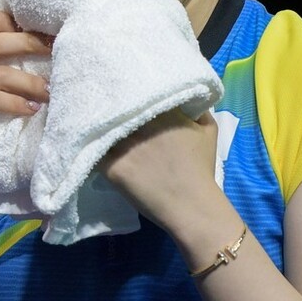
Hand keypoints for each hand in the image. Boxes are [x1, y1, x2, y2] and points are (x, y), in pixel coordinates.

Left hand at [99, 108, 221, 236]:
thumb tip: (188, 99)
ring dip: (101, 131)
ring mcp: (126, 144)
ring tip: (97, 133)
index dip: (132, 100)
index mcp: (164, 111)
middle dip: (114, 112)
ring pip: (105, 130)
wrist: (192, 205)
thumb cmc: (202, 169)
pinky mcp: (114, 165)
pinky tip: (93, 151)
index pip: (139, 95)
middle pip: (119, 110)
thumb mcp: (209, 131)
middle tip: (108, 116)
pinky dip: (93, 151)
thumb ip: (199, 110)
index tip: (129, 105)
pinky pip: (96, 152)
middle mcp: (143, 124)